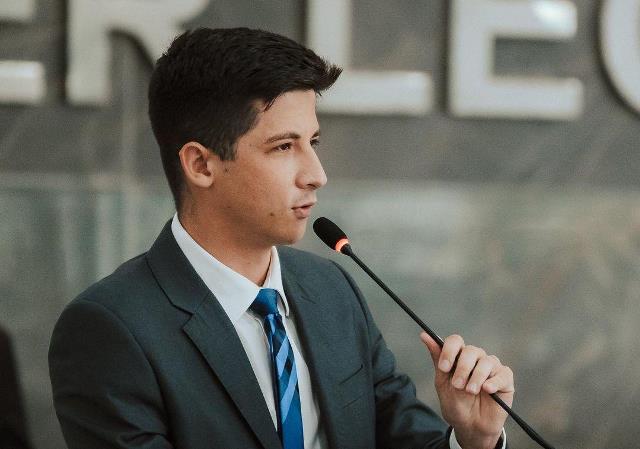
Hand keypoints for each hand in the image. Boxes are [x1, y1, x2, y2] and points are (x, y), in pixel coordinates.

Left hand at [421, 333, 513, 448]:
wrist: (470, 426)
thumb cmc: (456, 403)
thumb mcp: (442, 382)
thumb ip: (437, 358)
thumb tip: (424, 335)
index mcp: (460, 356)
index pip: (456, 341)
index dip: (449, 351)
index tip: (443, 367)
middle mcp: (477, 358)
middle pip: (472, 350)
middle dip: (462, 368)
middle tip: (457, 385)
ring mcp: (492, 368)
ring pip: (487, 361)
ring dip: (476, 377)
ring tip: (470, 391)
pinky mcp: (505, 379)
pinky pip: (503, 374)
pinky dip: (494, 382)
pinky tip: (487, 390)